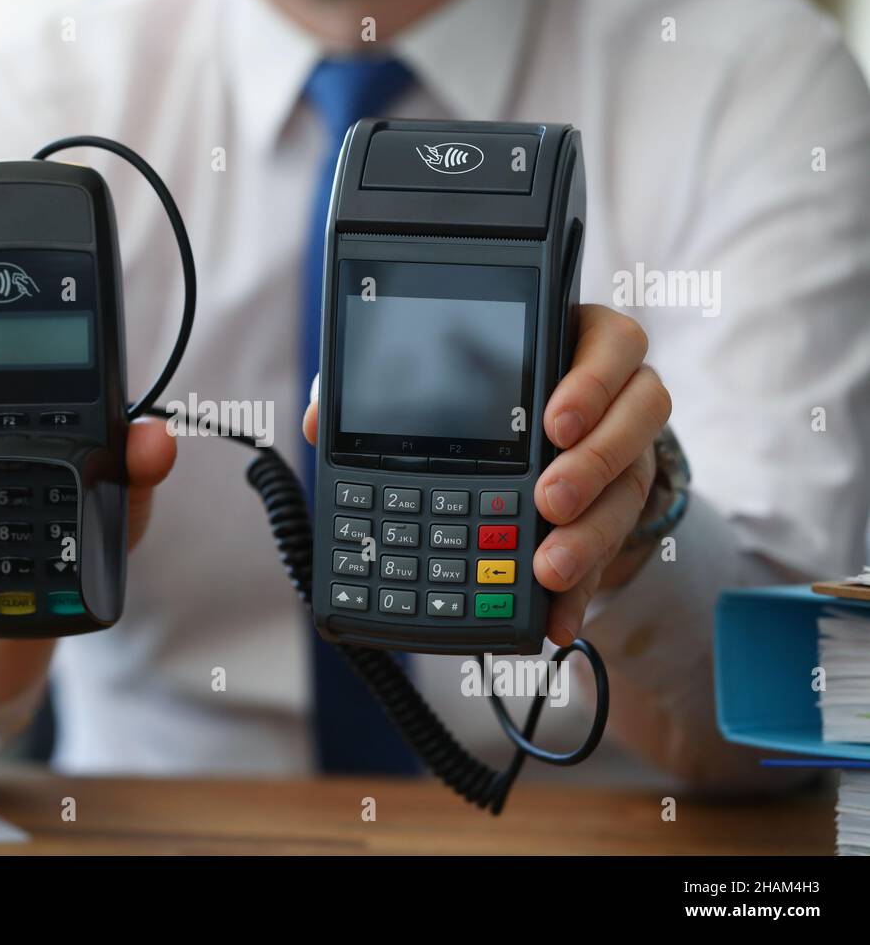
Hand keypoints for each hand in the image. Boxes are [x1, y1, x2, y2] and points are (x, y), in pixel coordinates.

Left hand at [302, 303, 670, 646]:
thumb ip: (390, 385)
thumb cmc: (483, 395)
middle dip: (592, 465)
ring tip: (545, 569)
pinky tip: (555, 617)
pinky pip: (615, 552)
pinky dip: (584, 588)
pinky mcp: (620, 514)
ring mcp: (628, 457)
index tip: (552, 422)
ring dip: (590, 536)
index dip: (592, 381)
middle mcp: (620, 399)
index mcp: (581, 345)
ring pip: (631, 491)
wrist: (538, 442)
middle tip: (544, 500)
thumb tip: (321, 423)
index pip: (614, 345)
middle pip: (641, 418)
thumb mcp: (440, 380)